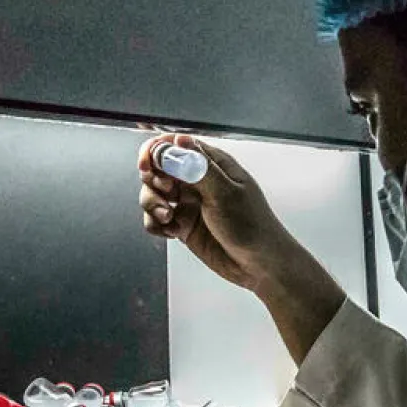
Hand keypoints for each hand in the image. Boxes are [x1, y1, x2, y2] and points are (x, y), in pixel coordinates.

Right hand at [138, 133, 296, 293]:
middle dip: (152, 180)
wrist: (259, 264)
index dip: (156, 152)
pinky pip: (156, 219)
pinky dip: (155, 224)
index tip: (148, 166)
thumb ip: (197, 168)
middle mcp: (197, 180)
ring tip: (167, 216)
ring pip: (153, 193)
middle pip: (158, 168)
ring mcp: (189, 203)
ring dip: (151, 203)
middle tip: (164, 194)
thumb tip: (176, 142)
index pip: (174, 145)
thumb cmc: (251, 225)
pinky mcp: (183, 225)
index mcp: (211, 164)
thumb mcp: (224, 192)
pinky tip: (168, 231)